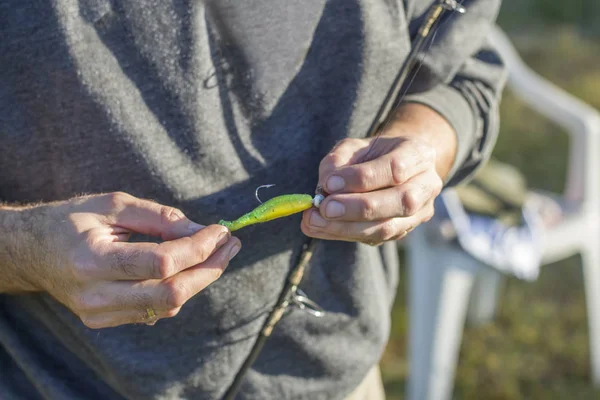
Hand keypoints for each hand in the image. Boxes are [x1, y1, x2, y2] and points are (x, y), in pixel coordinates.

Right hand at [10, 192, 240, 328]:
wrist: (32, 251)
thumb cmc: (72, 220)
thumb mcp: (114, 205)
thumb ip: (160, 219)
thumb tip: (203, 231)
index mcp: (91, 260)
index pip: (161, 263)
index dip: (198, 248)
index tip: (221, 230)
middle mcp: (94, 295)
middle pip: (171, 293)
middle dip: (210, 269)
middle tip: (231, 245)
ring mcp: (99, 314)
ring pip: (169, 305)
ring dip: (200, 279)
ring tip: (218, 252)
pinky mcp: (105, 321)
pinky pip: (156, 310)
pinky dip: (179, 288)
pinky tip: (188, 267)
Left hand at [301, 103, 455, 245]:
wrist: (390, 166)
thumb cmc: (370, 154)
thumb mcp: (353, 147)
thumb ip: (338, 161)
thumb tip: (325, 187)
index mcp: (419, 154)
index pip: (395, 168)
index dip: (362, 178)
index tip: (329, 182)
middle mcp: (427, 185)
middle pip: (400, 201)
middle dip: (358, 208)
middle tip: (324, 208)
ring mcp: (420, 213)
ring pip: (388, 227)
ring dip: (347, 227)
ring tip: (314, 221)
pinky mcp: (403, 232)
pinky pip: (375, 238)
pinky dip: (344, 234)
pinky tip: (320, 227)